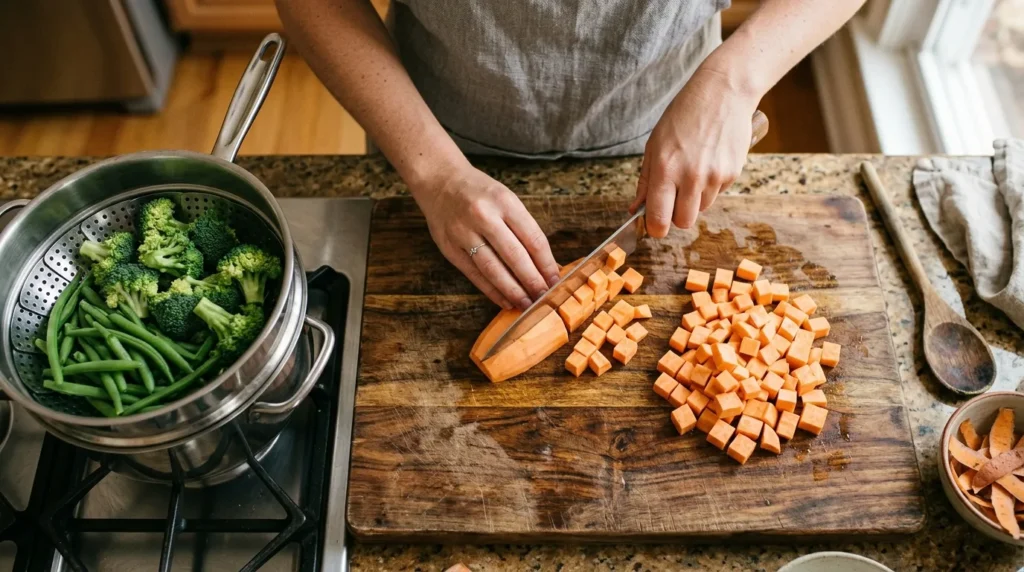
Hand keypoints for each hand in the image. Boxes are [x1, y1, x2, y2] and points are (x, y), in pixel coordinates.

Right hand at [413, 165, 559, 309]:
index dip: (546, 264)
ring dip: (513, 291)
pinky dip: (491, 290)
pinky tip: (504, 300)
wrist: (439, 180)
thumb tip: (545, 264)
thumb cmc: (479, 191)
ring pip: (493, 269)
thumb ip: (524, 229)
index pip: (533, 239)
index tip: (555, 280)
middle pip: (515, 256)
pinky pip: (474, 274)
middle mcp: (483, 216)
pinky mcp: (449, 248)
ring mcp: (463, 233)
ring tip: (526, 304)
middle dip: (532, 281)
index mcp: (504, 201)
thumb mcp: (506, 199)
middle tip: (544, 298)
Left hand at [631, 68, 758, 236]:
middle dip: (676, 215)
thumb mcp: (655, 145)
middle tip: (673, 198)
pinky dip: (711, 185)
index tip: (655, 226)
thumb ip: (645, 181)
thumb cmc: (684, 115)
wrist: (723, 92)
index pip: (659, 219)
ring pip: (701, 209)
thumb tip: (636, 209)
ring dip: (694, 199)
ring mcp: (714, 176)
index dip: (656, 228)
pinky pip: (718, 193)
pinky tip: (709, 162)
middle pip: (684, 222)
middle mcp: (691, 177)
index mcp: (665, 170)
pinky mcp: (732, 173)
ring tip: (693, 171)